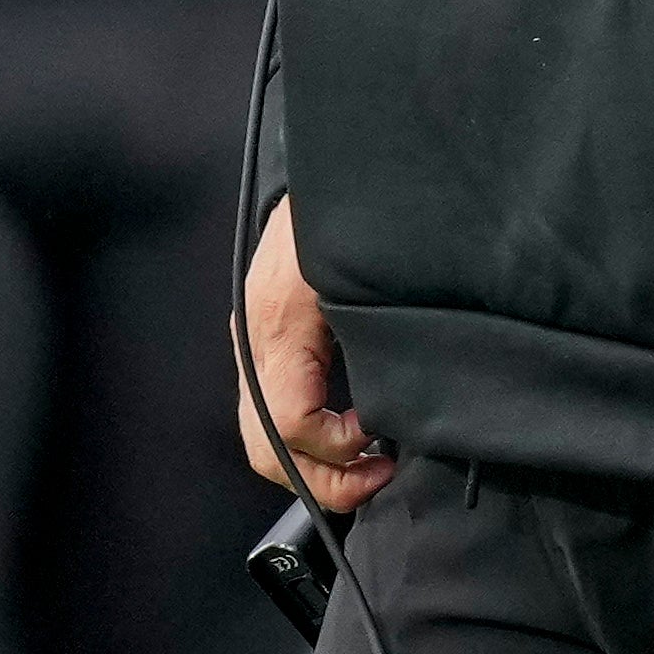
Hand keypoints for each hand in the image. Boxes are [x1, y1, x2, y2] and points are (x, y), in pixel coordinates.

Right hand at [235, 196, 390, 513]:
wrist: (328, 174)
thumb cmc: (353, 218)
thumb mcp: (372, 278)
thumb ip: (380, 341)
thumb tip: (401, 407)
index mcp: (281, 323)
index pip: (289, 420)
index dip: (337, 446)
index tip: (378, 436)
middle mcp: (254, 341)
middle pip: (265, 448)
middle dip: (323, 480)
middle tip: (378, 476)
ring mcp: (251, 345)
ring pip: (261, 441)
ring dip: (314, 466)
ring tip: (369, 462)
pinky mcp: (261, 345)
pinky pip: (269, 414)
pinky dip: (306, 440)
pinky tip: (350, 430)